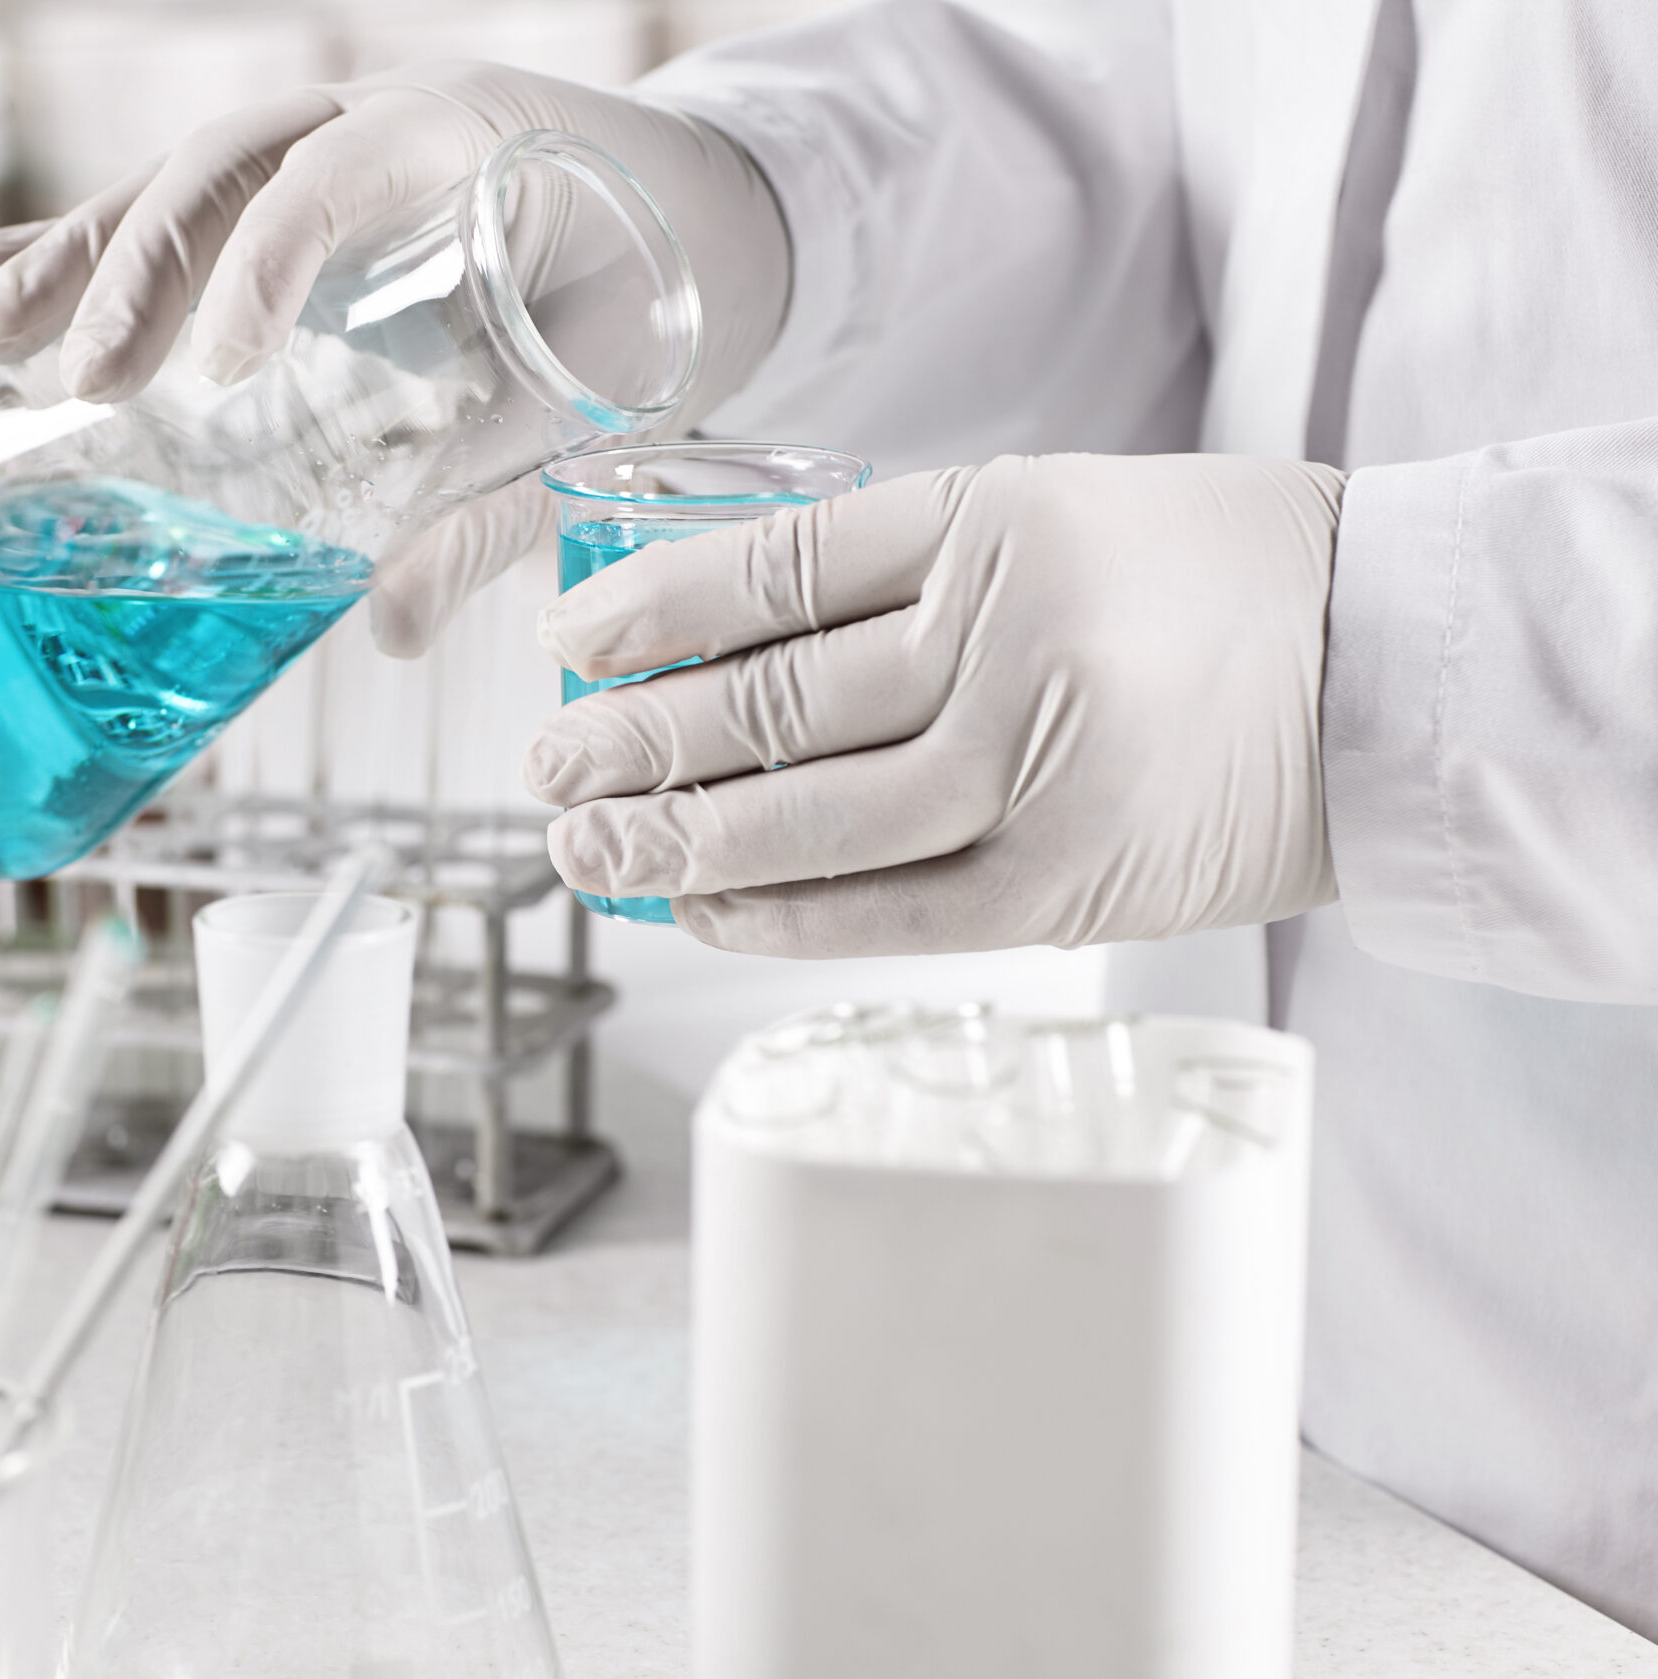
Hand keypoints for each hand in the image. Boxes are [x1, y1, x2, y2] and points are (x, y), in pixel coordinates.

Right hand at [0, 62, 788, 655]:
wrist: (686, 218)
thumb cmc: (643, 300)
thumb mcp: (583, 405)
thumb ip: (491, 507)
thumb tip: (394, 627)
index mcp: (458, 140)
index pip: (330, 179)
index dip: (265, 268)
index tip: (218, 373)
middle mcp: (366, 120)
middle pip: (217, 169)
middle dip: (130, 271)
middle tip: (74, 382)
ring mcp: (311, 148)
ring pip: (168, 185)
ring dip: (69, 259)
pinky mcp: (276, 195)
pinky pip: (163, 214)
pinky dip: (70, 245)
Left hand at [525, 453, 1347, 955]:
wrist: (1386, 674)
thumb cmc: (1205, 583)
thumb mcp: (1054, 511)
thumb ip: (899, 568)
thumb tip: (712, 642)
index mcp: (999, 520)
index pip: (775, 568)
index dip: (650, 612)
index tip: (569, 645)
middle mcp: (1008, 639)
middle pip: (769, 701)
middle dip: (633, 743)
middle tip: (545, 767)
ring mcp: (1037, 769)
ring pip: (808, 817)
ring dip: (676, 842)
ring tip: (587, 847)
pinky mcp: (1064, 884)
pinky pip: (882, 912)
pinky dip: (776, 915)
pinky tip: (696, 910)